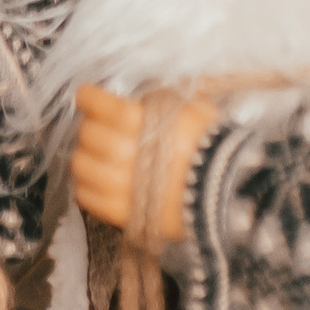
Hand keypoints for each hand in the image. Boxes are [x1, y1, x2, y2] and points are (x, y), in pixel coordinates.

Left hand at [71, 81, 217, 243]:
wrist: (228, 193)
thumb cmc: (212, 145)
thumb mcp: (189, 107)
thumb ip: (160, 100)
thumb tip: (140, 97)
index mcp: (141, 122)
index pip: (99, 105)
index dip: (88, 98)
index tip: (85, 96)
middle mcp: (126, 152)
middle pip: (88, 134)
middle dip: (88, 126)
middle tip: (95, 126)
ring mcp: (122, 186)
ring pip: (81, 166)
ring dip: (83, 156)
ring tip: (92, 154)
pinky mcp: (123, 214)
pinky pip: (88, 199)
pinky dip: (85, 187)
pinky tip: (93, 180)